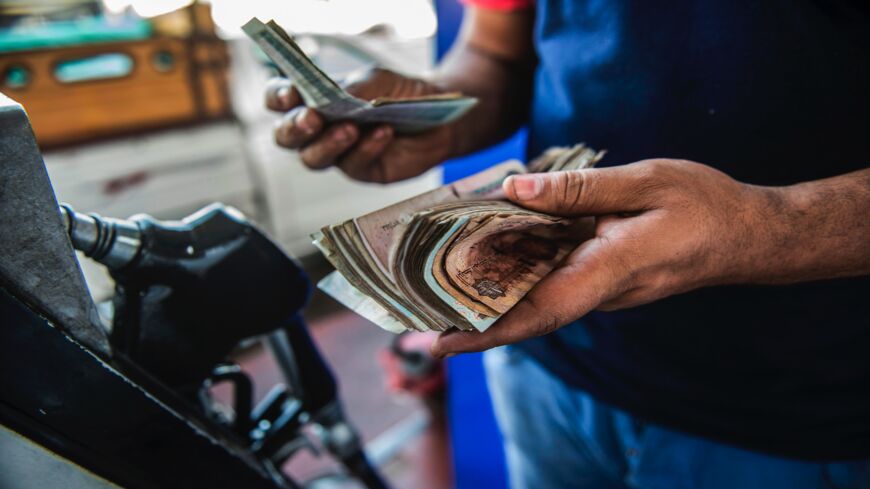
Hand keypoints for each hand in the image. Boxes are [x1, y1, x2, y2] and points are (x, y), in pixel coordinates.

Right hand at [265, 68, 456, 182]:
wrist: (439, 116)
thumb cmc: (400, 93)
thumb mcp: (375, 81)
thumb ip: (350, 89)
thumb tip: (329, 98)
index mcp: (313, 100)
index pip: (280, 101)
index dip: (278, 97)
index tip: (290, 94)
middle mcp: (319, 130)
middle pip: (286, 137)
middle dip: (295, 128)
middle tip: (312, 119)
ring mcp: (337, 154)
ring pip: (313, 158)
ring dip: (329, 143)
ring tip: (350, 129)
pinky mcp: (361, 171)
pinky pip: (354, 164)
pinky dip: (367, 147)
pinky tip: (383, 132)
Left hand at [432, 159, 774, 355]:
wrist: (745, 236)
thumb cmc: (703, 205)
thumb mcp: (646, 181)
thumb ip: (580, 190)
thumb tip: (512, 191)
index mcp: (611, 269)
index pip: (540, 309)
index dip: (488, 329)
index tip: (441, 340)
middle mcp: (599, 291)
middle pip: (525, 314)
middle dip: (470, 321)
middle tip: (414, 317)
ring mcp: (599, 290)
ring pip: (535, 301)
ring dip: (486, 300)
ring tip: (432, 289)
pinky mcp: (599, 280)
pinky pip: (549, 284)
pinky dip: (513, 277)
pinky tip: (484, 259)